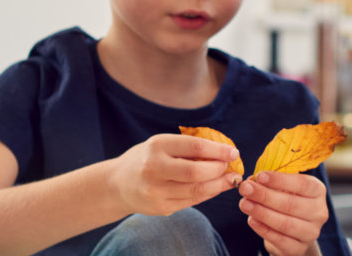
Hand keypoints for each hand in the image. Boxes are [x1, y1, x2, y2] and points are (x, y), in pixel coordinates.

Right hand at [107, 134, 241, 216]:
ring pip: (197, 190)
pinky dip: (208, 194)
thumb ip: (188, 148)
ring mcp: (155, 191)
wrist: (117, 184)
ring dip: (219, 185)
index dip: (219, 150)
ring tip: (230, 179)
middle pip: (196, 172)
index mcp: (157, 146)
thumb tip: (225, 153)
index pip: (195, 147)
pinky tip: (215, 188)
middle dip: (219, 169)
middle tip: (231, 167)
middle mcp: (154, 168)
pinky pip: (191, 201)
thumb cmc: (147, 159)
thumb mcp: (162, 145)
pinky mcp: (160, 207)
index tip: (234, 152)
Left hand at [239, 171, 331, 255]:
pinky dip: (263, 229)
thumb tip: (252, 181)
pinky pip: (279, 239)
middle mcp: (319, 212)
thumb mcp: (284, 188)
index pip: (302, 184)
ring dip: (262, 212)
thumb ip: (271, 183)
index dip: (280, 180)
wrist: (293, 232)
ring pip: (285, 223)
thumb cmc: (287, 202)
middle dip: (265, 195)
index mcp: (318, 191)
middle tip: (246, 189)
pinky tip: (251, 220)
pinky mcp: (299, 248)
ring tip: (244, 204)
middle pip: (291, 204)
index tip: (260, 176)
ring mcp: (311, 232)